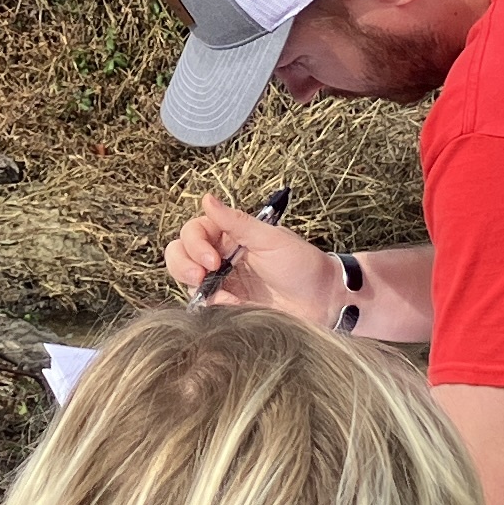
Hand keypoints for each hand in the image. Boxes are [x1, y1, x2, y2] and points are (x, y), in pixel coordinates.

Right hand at [161, 199, 327, 316]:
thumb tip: (208, 199)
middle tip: (201, 276)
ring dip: (191, 284)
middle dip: (183, 264)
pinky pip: (204, 304)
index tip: (212, 260)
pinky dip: (210, 305)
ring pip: (185, 279)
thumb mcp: (272, 239)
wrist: (323, 301)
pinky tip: (231, 306)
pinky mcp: (227, 306)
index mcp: (230, 235)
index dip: (195, 244)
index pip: (194, 231)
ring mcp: (222, 282)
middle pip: (180, 253)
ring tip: (215, 293)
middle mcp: (221, 257)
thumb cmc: (304, 266)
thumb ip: (237, 222)